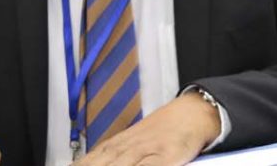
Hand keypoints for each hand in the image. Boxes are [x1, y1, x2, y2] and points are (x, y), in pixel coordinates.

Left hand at [74, 91, 220, 165]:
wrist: (192, 114)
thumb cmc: (162, 132)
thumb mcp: (132, 142)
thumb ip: (110, 156)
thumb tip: (84, 163)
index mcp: (117, 145)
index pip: (89, 160)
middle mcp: (129, 147)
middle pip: (103, 163)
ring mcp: (148, 150)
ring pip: (121, 165)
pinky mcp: (166, 157)